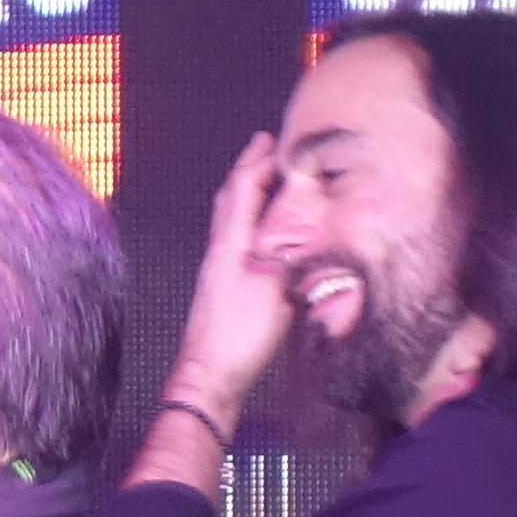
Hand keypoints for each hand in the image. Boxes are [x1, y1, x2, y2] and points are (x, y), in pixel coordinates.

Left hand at [164, 128, 293, 428]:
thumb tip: (306, 229)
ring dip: (246, 195)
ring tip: (263, 183)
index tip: (272, 140)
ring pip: (230, 219)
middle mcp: (220, 252)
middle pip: (230, 198)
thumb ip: (290, 254)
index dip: (258, 161)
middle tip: (263, 150)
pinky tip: (260, 237)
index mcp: (232, 244)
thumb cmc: (239, 337)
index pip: (243, 189)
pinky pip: (234, 241)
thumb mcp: (276, 288)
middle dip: (248, 170)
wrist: (210, 376)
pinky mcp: (222, 290)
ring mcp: (218, 271)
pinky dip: (248, 223)